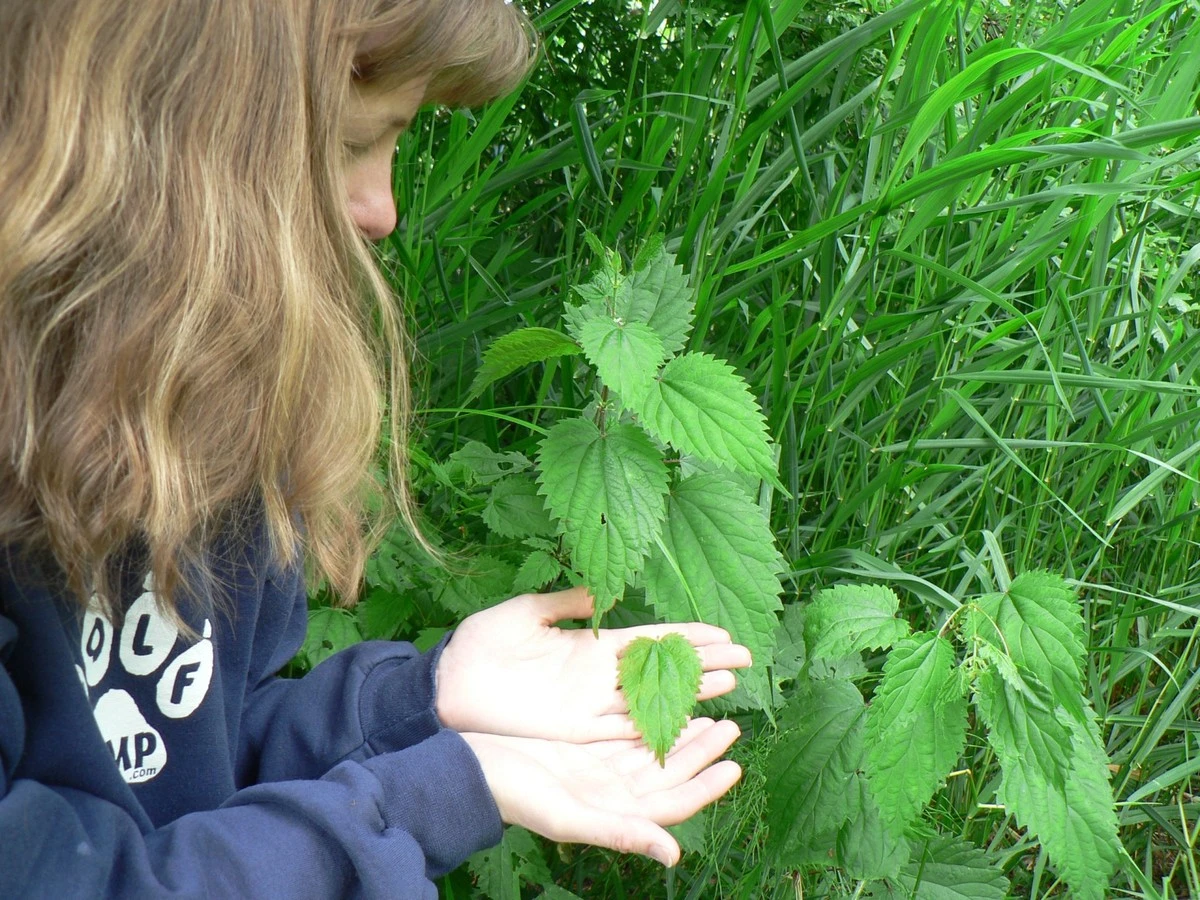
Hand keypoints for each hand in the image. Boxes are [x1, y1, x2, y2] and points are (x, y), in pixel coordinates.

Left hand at [435, 587, 751, 740]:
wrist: (445, 682)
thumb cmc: (478, 643)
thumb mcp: (526, 611)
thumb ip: (566, 602)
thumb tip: (602, 590)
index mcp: (588, 644)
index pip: (649, 639)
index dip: (686, 636)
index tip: (722, 632)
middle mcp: (596, 675)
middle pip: (662, 670)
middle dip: (703, 664)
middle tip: (745, 660)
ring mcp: (587, 704)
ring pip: (651, 699)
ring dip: (690, 694)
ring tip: (730, 686)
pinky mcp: (572, 729)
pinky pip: (621, 728)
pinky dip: (653, 725)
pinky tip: (685, 720)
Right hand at [462, 717, 741, 865]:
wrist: (472, 771)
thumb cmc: (516, 796)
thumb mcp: (569, 816)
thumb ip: (622, 833)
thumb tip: (673, 854)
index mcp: (615, 812)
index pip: (674, 802)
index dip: (706, 786)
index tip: (735, 765)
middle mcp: (613, 791)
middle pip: (670, 773)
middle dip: (702, 752)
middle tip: (730, 726)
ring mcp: (599, 769)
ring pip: (653, 751)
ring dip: (681, 734)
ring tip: (710, 712)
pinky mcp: (585, 748)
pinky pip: (629, 734)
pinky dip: (651, 721)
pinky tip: (664, 704)